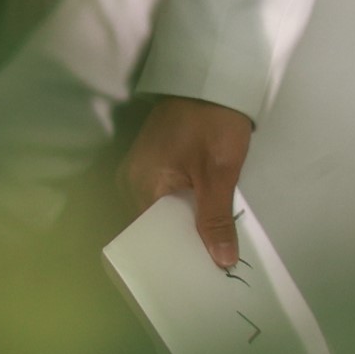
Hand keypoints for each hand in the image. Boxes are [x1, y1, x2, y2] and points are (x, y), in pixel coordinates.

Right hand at [122, 96, 255, 268]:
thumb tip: (222, 262)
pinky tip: (202, 223)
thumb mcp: (220, 172)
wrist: (213, 76)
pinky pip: (164, 195)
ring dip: (183, 227)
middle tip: (205, 270)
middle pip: (153, 226)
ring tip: (206, 253)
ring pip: (160, 211)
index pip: (147, 236)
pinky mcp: (156, 161)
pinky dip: (182, 208)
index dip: (170, 257)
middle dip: (179, 245)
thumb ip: (217, 219)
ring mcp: (142, 169)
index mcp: (140, 184)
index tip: (190, 278)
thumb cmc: (214, 121)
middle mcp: (132, 180)